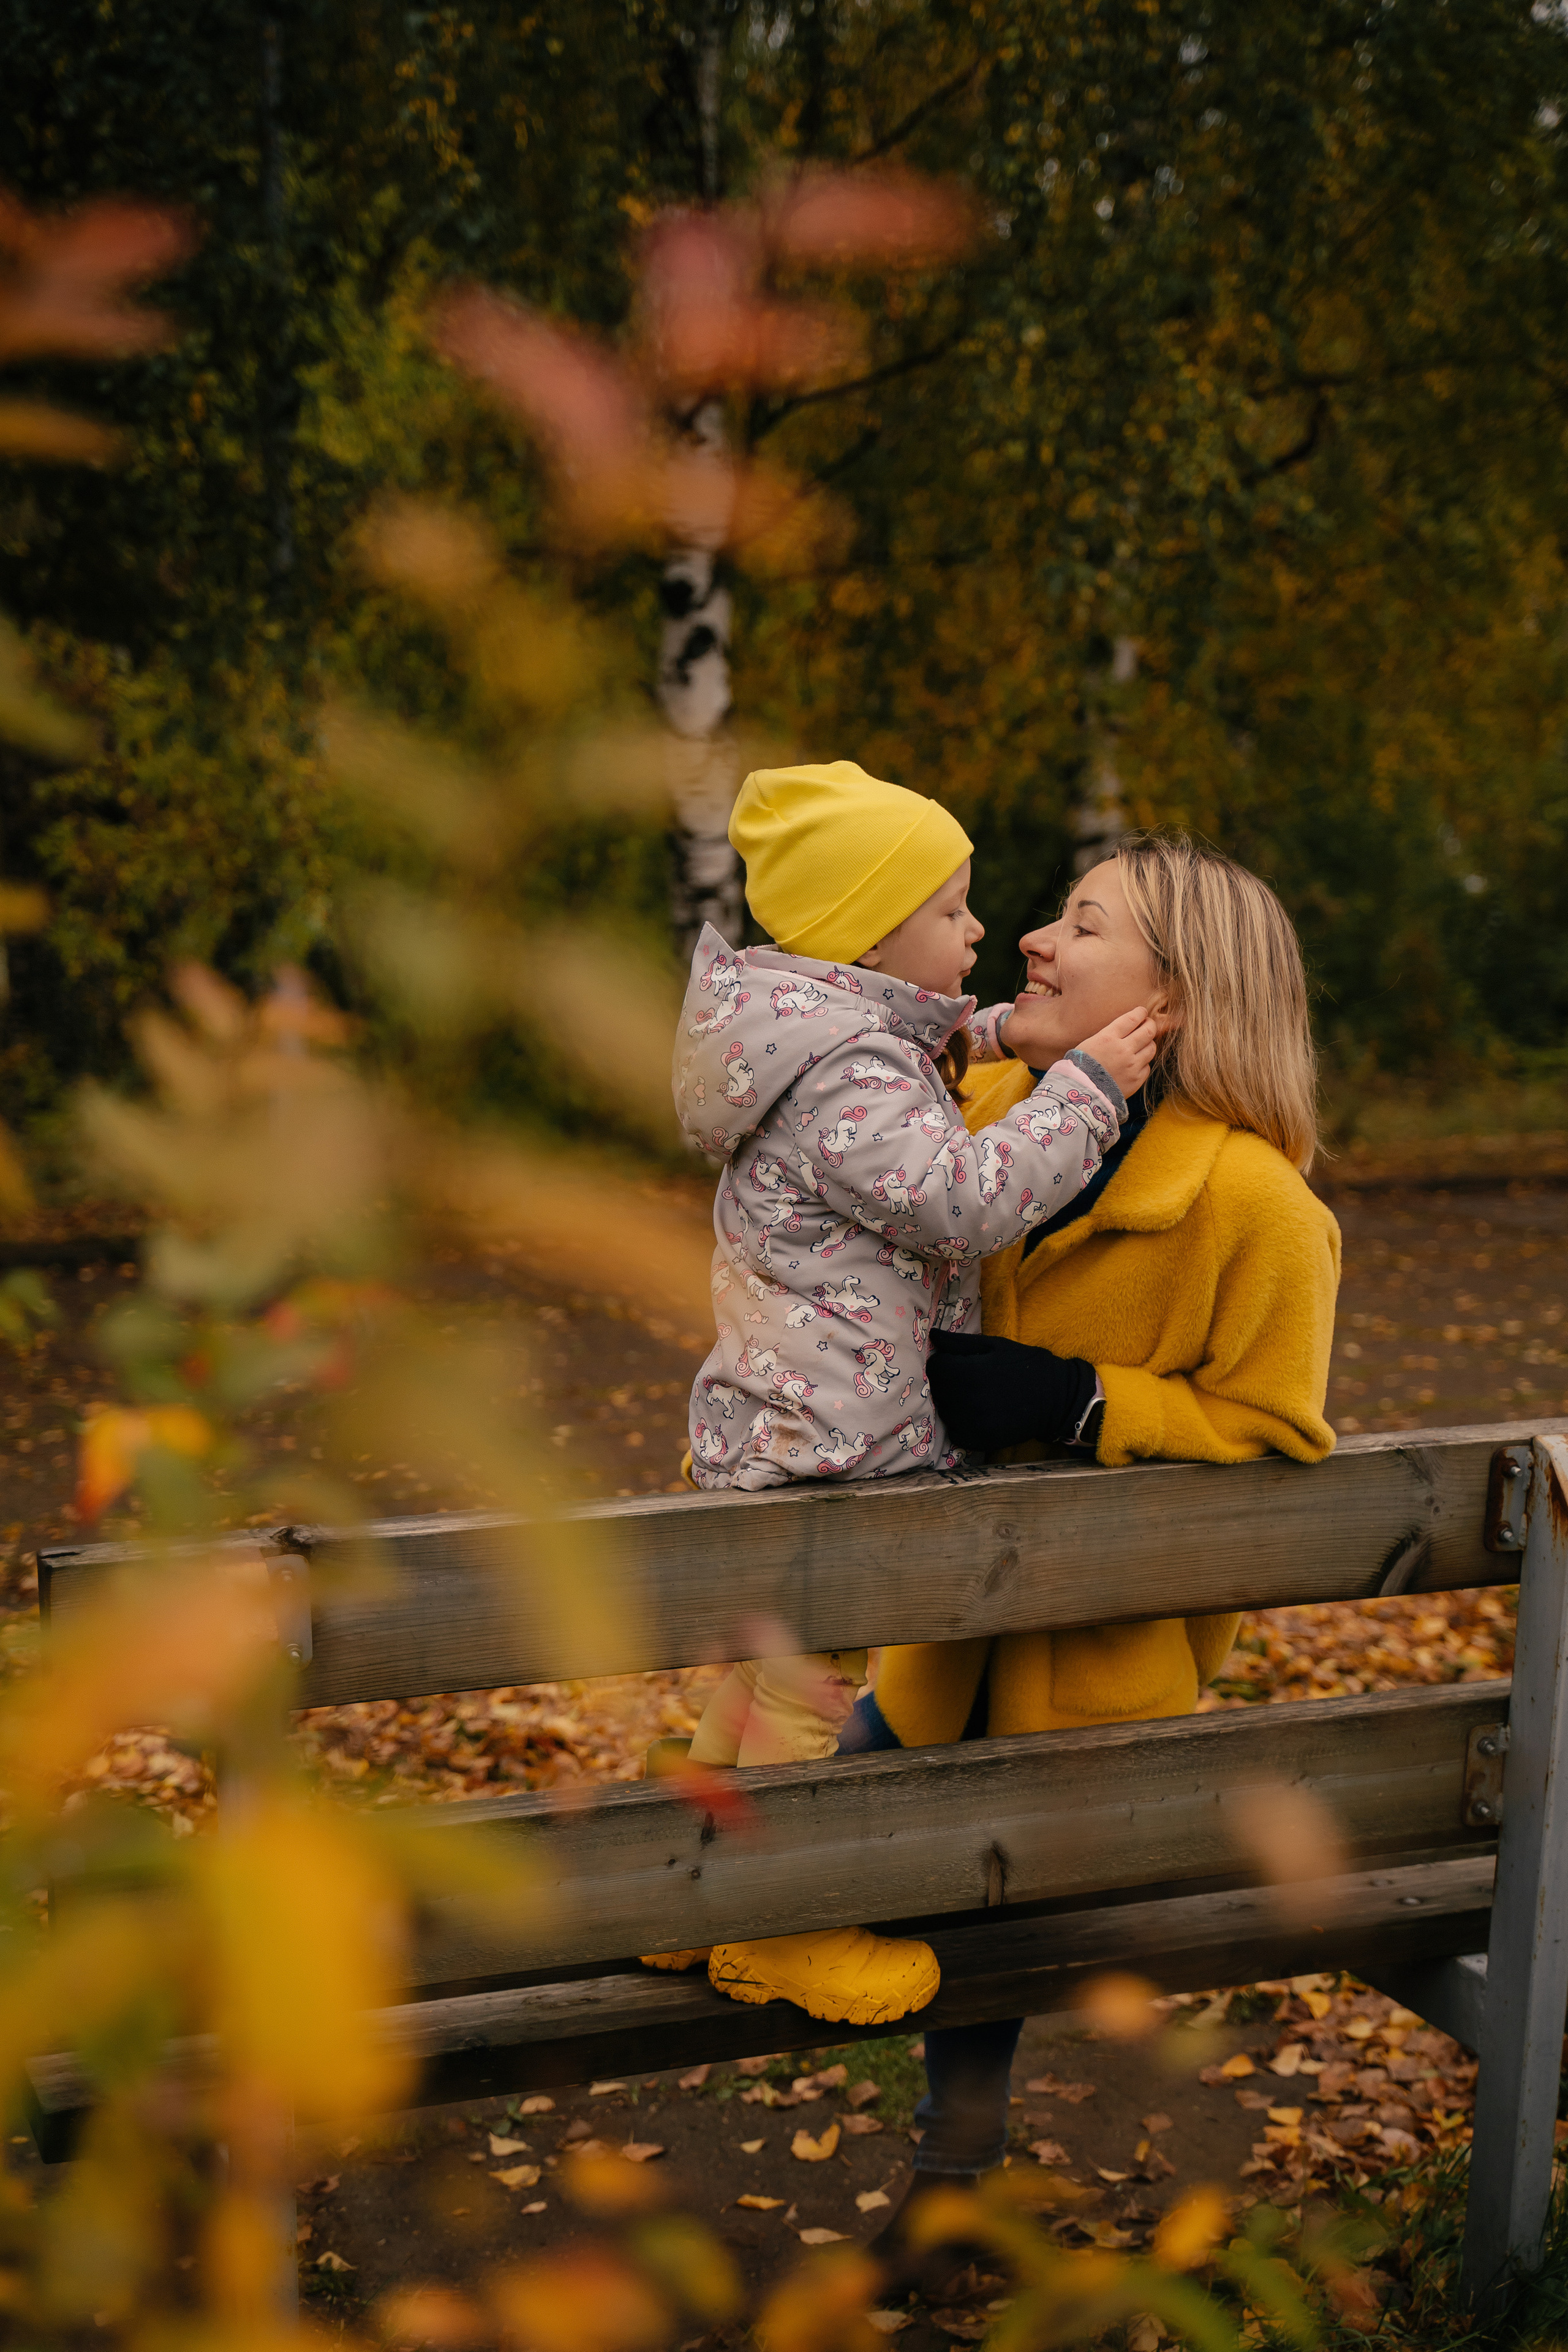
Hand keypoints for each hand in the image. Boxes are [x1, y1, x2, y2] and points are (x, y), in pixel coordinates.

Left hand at [928, 1328, 1097, 1450]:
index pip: (934, 1367)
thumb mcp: (995, 1345)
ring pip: (943, 1410)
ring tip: (975, 1395)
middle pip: (936, 1389)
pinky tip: (978, 1413)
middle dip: (947, 1381)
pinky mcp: (978, 1441)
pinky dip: (961, 1423)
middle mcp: (965, 1400)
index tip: (959, 1361)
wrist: (1057, 1399)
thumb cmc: (1026, 1365)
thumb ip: (961, 1343)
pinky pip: (955, 1431)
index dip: (944, 1361)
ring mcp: (971, 1424)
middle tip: (968, 1378)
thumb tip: (932, 1335)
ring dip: (952, 1402)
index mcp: (967, 1372)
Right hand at [1078, 1005, 1157, 1100]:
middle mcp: (1123, 1050)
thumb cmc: (1080, 1066)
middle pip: (1148, 1031)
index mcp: (1108, 1038)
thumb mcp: (1090, 1043)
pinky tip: (1135, 1063)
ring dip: (1148, 1044)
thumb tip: (1128, 1026)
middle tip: (1148, 1024)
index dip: (1140, 1012)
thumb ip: (1109, 1034)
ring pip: (1151, 1048)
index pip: (1133, 1018)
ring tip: (1142, 1044)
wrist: (1080, 1093)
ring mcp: (1132, 1065)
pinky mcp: (1136, 1080)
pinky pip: (1147, 1066)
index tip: (1142, 1012)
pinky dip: (1143, 1063)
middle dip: (1150, 1024)